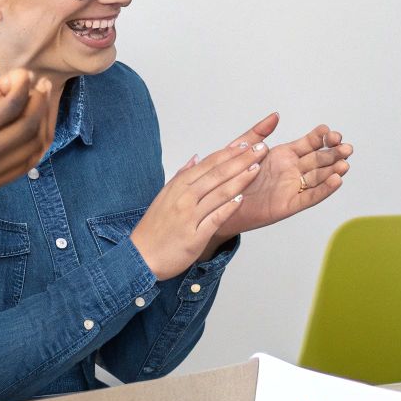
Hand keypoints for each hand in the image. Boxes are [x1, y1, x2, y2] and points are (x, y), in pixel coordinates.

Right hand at [0, 62, 56, 237]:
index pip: (10, 107)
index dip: (22, 86)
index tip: (23, 74)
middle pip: (29, 125)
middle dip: (40, 101)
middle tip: (42, 84)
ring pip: (33, 148)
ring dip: (45, 123)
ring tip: (45, 104)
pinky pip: (26, 166)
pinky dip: (38, 147)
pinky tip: (37, 134)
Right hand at [130, 141, 264, 279]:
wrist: (141, 257)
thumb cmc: (153, 229)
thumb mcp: (164, 196)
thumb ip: (181, 176)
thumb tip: (196, 158)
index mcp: (178, 186)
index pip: (208, 164)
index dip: (229, 153)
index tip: (246, 143)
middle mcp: (184, 198)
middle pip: (217, 174)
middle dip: (241, 160)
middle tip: (260, 149)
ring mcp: (189, 217)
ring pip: (219, 193)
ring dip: (240, 180)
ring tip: (257, 169)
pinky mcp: (194, 236)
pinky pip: (215, 218)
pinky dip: (228, 208)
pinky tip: (242, 198)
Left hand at [215, 112, 351, 238]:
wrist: (219, 203)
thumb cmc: (230, 177)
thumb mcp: (242, 149)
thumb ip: (258, 132)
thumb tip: (275, 115)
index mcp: (283, 155)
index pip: (309, 144)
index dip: (322, 138)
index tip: (330, 132)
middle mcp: (291, 171)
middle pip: (319, 160)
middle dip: (334, 153)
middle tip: (347, 147)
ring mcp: (292, 187)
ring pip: (318, 177)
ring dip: (333, 170)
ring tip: (345, 163)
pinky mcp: (288, 205)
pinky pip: (310, 196)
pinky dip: (324, 189)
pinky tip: (336, 180)